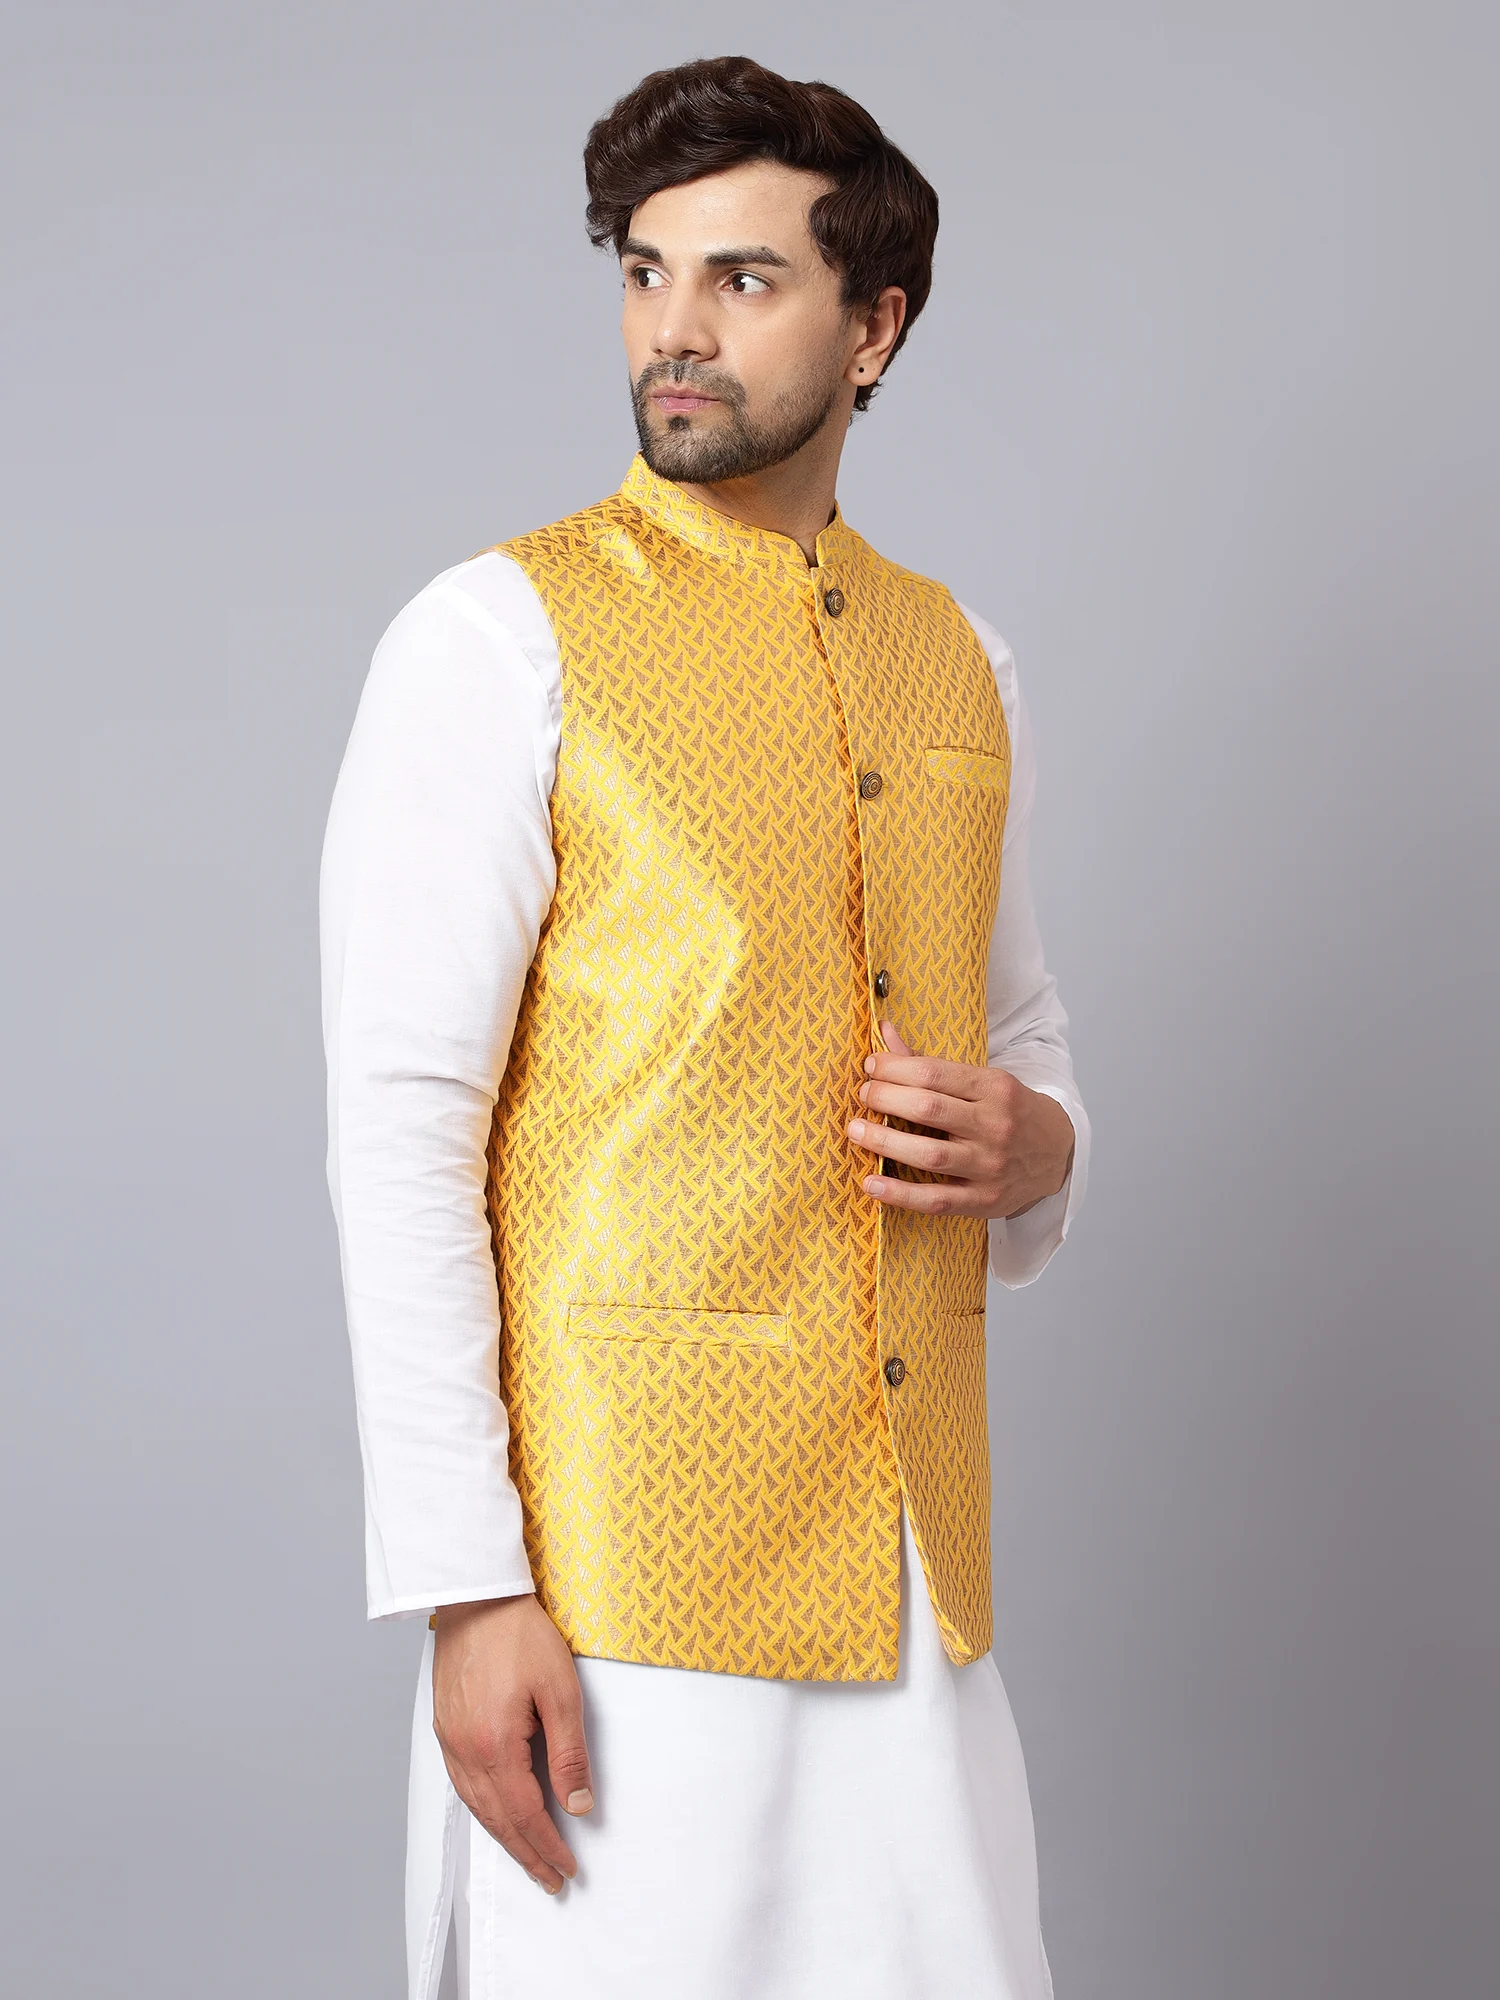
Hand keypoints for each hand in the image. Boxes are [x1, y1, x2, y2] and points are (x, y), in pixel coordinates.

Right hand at [432, 1591, 593, 1892]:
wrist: (477, 1596)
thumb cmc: (520, 1634)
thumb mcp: (560, 1691)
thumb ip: (569, 1754)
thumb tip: (578, 1806)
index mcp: (494, 1746)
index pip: (524, 1814)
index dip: (547, 1846)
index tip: (567, 1869)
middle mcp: (464, 1750)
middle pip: (496, 1819)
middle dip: (525, 1853)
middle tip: (549, 1879)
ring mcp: (449, 1738)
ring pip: (475, 1805)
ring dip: (502, 1836)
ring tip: (526, 1856)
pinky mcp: (444, 1724)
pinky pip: (461, 1784)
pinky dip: (481, 1808)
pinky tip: (494, 1812)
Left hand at [846, 1019, 1075, 1217]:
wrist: (1057, 1154)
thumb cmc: (1009, 1111)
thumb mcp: (982, 1080)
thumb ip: (930, 1062)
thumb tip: (883, 1031)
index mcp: (995, 1088)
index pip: (934, 1073)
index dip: (894, 1068)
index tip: (871, 1066)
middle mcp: (995, 1126)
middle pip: (928, 1109)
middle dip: (885, 1099)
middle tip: (863, 1094)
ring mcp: (990, 1166)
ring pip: (930, 1155)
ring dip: (885, 1142)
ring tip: (855, 1131)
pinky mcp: (984, 1200)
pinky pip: (936, 1200)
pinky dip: (899, 1194)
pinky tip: (870, 1184)